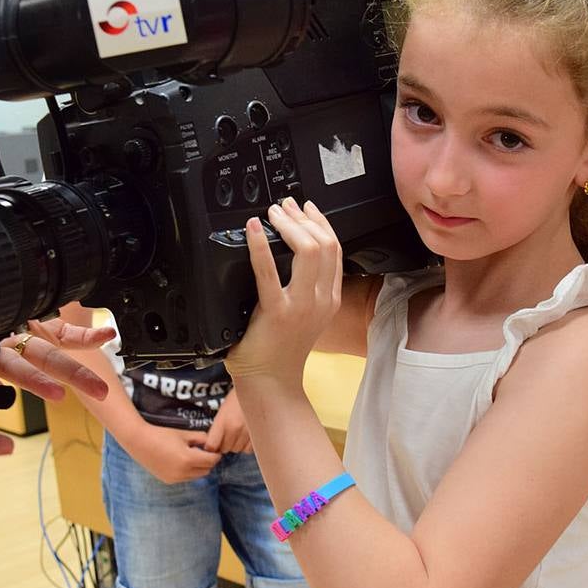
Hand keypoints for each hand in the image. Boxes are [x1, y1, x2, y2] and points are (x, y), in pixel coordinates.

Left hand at [0, 167, 114, 402]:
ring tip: (66, 395)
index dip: (81, 331)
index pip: (55, 323)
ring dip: (44, 382)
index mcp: (14, 308)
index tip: (105, 334)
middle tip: (101, 386)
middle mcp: (4, 331)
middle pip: (47, 352)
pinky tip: (4, 395)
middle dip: (76, 368)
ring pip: (21, 367)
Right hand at [118, 421, 221, 484]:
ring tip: (192, 455)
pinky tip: (181, 461)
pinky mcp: (168, 480)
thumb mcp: (184, 434)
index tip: (214, 448)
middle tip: (204, 451)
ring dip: (198, 468)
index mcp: (189, 459)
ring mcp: (175, 478)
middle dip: (208, 461)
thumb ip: (202, 438)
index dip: (215, 454)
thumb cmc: (162, 434)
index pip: (212, 461)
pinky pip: (185, 478)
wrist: (139, 442)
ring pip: (196, 476)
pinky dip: (188, 471)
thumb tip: (213, 443)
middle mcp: (183, 472)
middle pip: (206, 470)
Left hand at [204, 390, 252, 453]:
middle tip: (227, 435)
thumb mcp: (223, 410)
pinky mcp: (259, 434)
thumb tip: (212, 443)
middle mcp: (235, 428)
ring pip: (237, 449)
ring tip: (238, 433)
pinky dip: (247, 445)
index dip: (211, 446)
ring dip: (236, 444)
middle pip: (225, 448)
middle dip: (224, 444)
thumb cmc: (239, 397)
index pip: (212, 445)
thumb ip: (217, 427)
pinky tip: (247, 436)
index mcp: (223, 421)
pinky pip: (249, 448)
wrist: (256, 388)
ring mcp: (248, 432)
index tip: (212, 444)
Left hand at [225, 198, 341, 387]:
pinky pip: (269, 272)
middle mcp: (321, 300)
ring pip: (309, 251)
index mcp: (330, 298)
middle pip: (325, 245)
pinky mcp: (277, 312)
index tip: (306, 207)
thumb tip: (290, 253)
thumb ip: (306, 288)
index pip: (335, 249)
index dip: (321, 222)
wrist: (271, 381)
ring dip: (289, 225)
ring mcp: (302, 306)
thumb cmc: (280, 350)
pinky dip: (260, 245)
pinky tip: (252, 230)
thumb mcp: (306, 315)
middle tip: (284, 206)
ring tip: (272, 214)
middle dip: (304, 218)